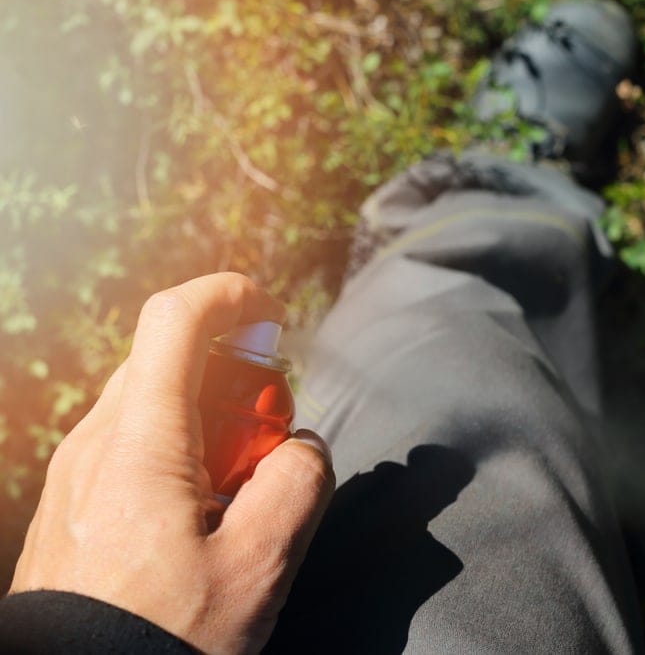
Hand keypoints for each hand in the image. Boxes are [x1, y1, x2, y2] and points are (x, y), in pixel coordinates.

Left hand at [8, 273, 335, 653]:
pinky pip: (132, 444)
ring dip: (210, 419)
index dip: (231, 295)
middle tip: (270, 440)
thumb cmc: (162, 639)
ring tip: (240, 491)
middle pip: (170, 361)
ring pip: (152, 403)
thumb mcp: (259, 567)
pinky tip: (203, 516)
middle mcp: (93, 444)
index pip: (175, 319)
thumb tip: (301, 447)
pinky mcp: (72, 502)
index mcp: (137, 446)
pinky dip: (181, 451)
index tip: (274, 316)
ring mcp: (74, 473)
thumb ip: (298, 483)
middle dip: (234, 378)